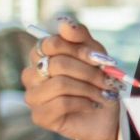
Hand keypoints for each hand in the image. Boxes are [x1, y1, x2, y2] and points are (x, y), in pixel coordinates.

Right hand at [21, 17, 120, 139]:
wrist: (107, 116)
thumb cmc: (97, 82)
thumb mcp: (95, 56)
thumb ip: (80, 37)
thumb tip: (64, 23)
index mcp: (41, 56)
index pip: (50, 43)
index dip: (78, 50)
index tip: (100, 59)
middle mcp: (31, 74)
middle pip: (58, 64)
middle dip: (90, 72)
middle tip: (107, 81)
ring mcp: (33, 96)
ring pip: (60, 84)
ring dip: (89, 89)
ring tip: (102, 94)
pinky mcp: (40, 116)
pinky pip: (61, 103)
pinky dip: (84, 103)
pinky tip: (92, 105)